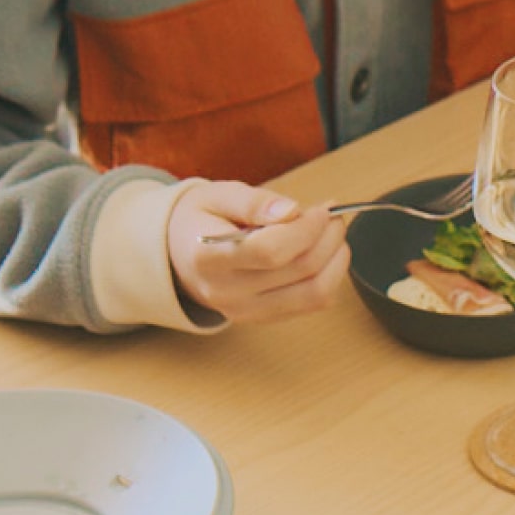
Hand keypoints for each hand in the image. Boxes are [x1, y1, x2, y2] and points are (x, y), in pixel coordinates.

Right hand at [166, 179, 349, 320]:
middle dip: (327, 237)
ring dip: (336, 259)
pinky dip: (329, 277)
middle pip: (298, 270)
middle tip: (330, 215)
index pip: (269, 251)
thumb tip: (291, 211)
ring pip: (314, 292)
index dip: (305, 229)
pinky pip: (312, 304)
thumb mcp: (217, 195)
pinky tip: (324, 254)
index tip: (320, 210)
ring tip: (331, 234)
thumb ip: (253, 201)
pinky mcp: (262, 319)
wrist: (178, 255)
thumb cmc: (200, 219)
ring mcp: (245, 311)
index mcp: (208, 257)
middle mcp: (226, 292)